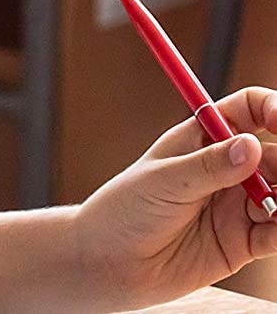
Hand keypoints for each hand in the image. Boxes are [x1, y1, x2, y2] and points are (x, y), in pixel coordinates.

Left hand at [74, 88, 276, 308]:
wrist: (112, 262)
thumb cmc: (126, 209)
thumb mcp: (164, 180)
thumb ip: (209, 167)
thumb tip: (251, 146)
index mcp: (202, 137)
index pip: (249, 111)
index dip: (272, 109)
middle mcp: (226, 168)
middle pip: (276, 154)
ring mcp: (238, 205)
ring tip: (275, 206)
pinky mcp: (245, 243)